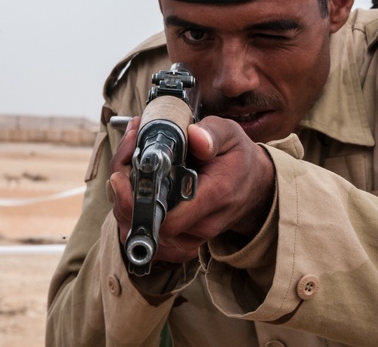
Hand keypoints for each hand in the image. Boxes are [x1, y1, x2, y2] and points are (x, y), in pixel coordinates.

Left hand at [108, 115, 275, 264]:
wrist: (254, 188)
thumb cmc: (237, 160)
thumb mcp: (230, 135)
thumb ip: (212, 134)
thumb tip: (194, 136)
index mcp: (214, 197)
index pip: (168, 219)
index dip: (137, 198)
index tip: (126, 169)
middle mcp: (201, 225)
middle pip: (146, 225)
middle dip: (124, 194)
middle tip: (122, 160)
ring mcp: (190, 237)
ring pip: (140, 232)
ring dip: (124, 203)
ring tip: (125, 169)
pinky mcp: (181, 241)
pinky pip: (145, 236)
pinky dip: (131, 214)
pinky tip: (131, 188)